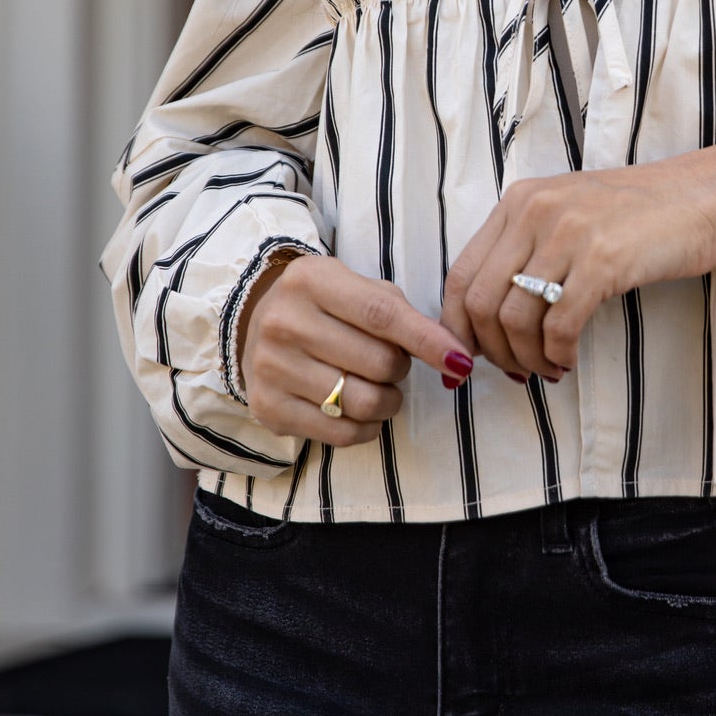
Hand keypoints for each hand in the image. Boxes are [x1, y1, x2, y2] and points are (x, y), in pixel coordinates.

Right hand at [239, 253, 473, 446]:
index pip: (382, 315)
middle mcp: (284, 322)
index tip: (460, 360)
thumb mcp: (356, 288)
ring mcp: (271, 367)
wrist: (255, 323)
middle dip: (402, 369)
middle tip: (393, 363)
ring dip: (389, 401)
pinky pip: (341, 433)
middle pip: (379, 363)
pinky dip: (367, 427)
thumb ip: (400, 313)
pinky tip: (362, 412)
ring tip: (380, 387)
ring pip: (363, 402)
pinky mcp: (268, 407)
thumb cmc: (324, 305)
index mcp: (312, 281)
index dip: (428, 341)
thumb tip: (454, 355)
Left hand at [441, 142, 715, 379]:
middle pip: (479, 302)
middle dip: (492, 351)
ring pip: (514, 320)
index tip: (470, 358)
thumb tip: (489, 318)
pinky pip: (558, 326)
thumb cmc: (639, 215)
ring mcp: (567, 233)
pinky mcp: (602, 260)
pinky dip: (557, 355)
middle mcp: (534, 211)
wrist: (704, 197)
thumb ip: (526, 252)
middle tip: (516, 371)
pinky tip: (569, 360)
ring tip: (548, 368)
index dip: (457, 327)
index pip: (460, 274)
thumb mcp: (568, 215)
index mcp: (519, 201)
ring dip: (526, 359)